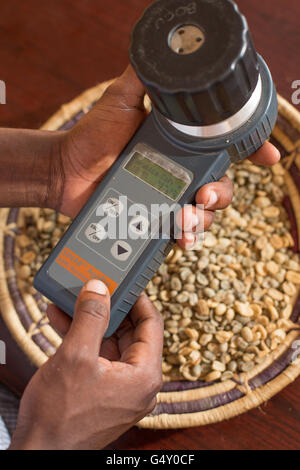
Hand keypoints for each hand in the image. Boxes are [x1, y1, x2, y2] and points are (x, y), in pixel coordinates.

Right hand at [10, 280, 162, 449]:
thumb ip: (90, 317)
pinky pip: (99, 357)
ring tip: (72, 301)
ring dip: (91, 322)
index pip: (151, 324)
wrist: (40, 453)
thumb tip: (99, 288)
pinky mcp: (103, 393)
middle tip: (95, 288)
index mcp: (144, 376)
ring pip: (111, 343)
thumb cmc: (59, 417)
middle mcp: (138, 383)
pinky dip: (83, 339)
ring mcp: (121, 389)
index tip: (124, 281)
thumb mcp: (76, 357)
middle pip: (130, 332)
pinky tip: (63, 322)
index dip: (138, 298)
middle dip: (109, 308)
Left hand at [53, 66, 279, 249]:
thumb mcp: (118, 101)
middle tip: (202, 195)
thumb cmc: (92, 137)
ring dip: (202, 219)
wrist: (66, 171)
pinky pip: (180, 232)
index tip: (267, 156)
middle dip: (220, 195)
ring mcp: (168, 198)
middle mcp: (180, 173)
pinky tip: (180, 236)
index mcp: (180, 146)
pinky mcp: (154, 220)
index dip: (250, 151)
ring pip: (204, 214)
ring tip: (183, 218)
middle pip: (220, 187)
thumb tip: (162, 58)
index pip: (222, 148)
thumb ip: (140, 81)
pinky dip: (186, 237)